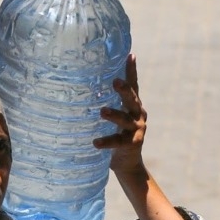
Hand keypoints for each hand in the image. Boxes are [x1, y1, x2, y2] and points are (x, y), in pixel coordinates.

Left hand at [93, 53, 147, 176]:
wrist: (128, 163)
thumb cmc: (117, 136)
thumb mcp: (114, 119)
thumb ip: (105, 105)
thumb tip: (81, 91)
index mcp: (134, 106)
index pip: (133, 85)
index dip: (132, 71)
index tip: (131, 55)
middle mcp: (138, 115)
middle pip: (132, 99)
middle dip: (124, 90)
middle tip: (115, 81)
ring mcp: (137, 129)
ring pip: (125, 119)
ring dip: (114, 115)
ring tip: (102, 111)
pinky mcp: (133, 143)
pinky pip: (118, 141)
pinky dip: (106, 142)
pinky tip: (95, 142)